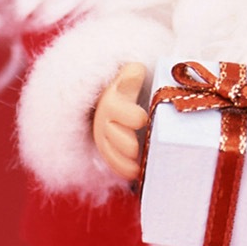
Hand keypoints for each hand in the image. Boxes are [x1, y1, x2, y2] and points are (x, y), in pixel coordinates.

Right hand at [92, 63, 148, 180]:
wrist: (118, 95)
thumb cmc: (131, 84)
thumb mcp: (131, 74)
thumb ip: (132, 74)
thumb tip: (136, 71)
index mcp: (113, 97)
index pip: (114, 106)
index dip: (127, 115)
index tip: (142, 119)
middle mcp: (105, 116)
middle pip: (109, 132)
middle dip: (123, 142)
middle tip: (135, 148)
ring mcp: (105, 133)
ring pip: (108, 149)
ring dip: (121, 160)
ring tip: (136, 167)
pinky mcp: (108, 146)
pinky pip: (110, 160)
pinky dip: (121, 169)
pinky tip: (135, 173)